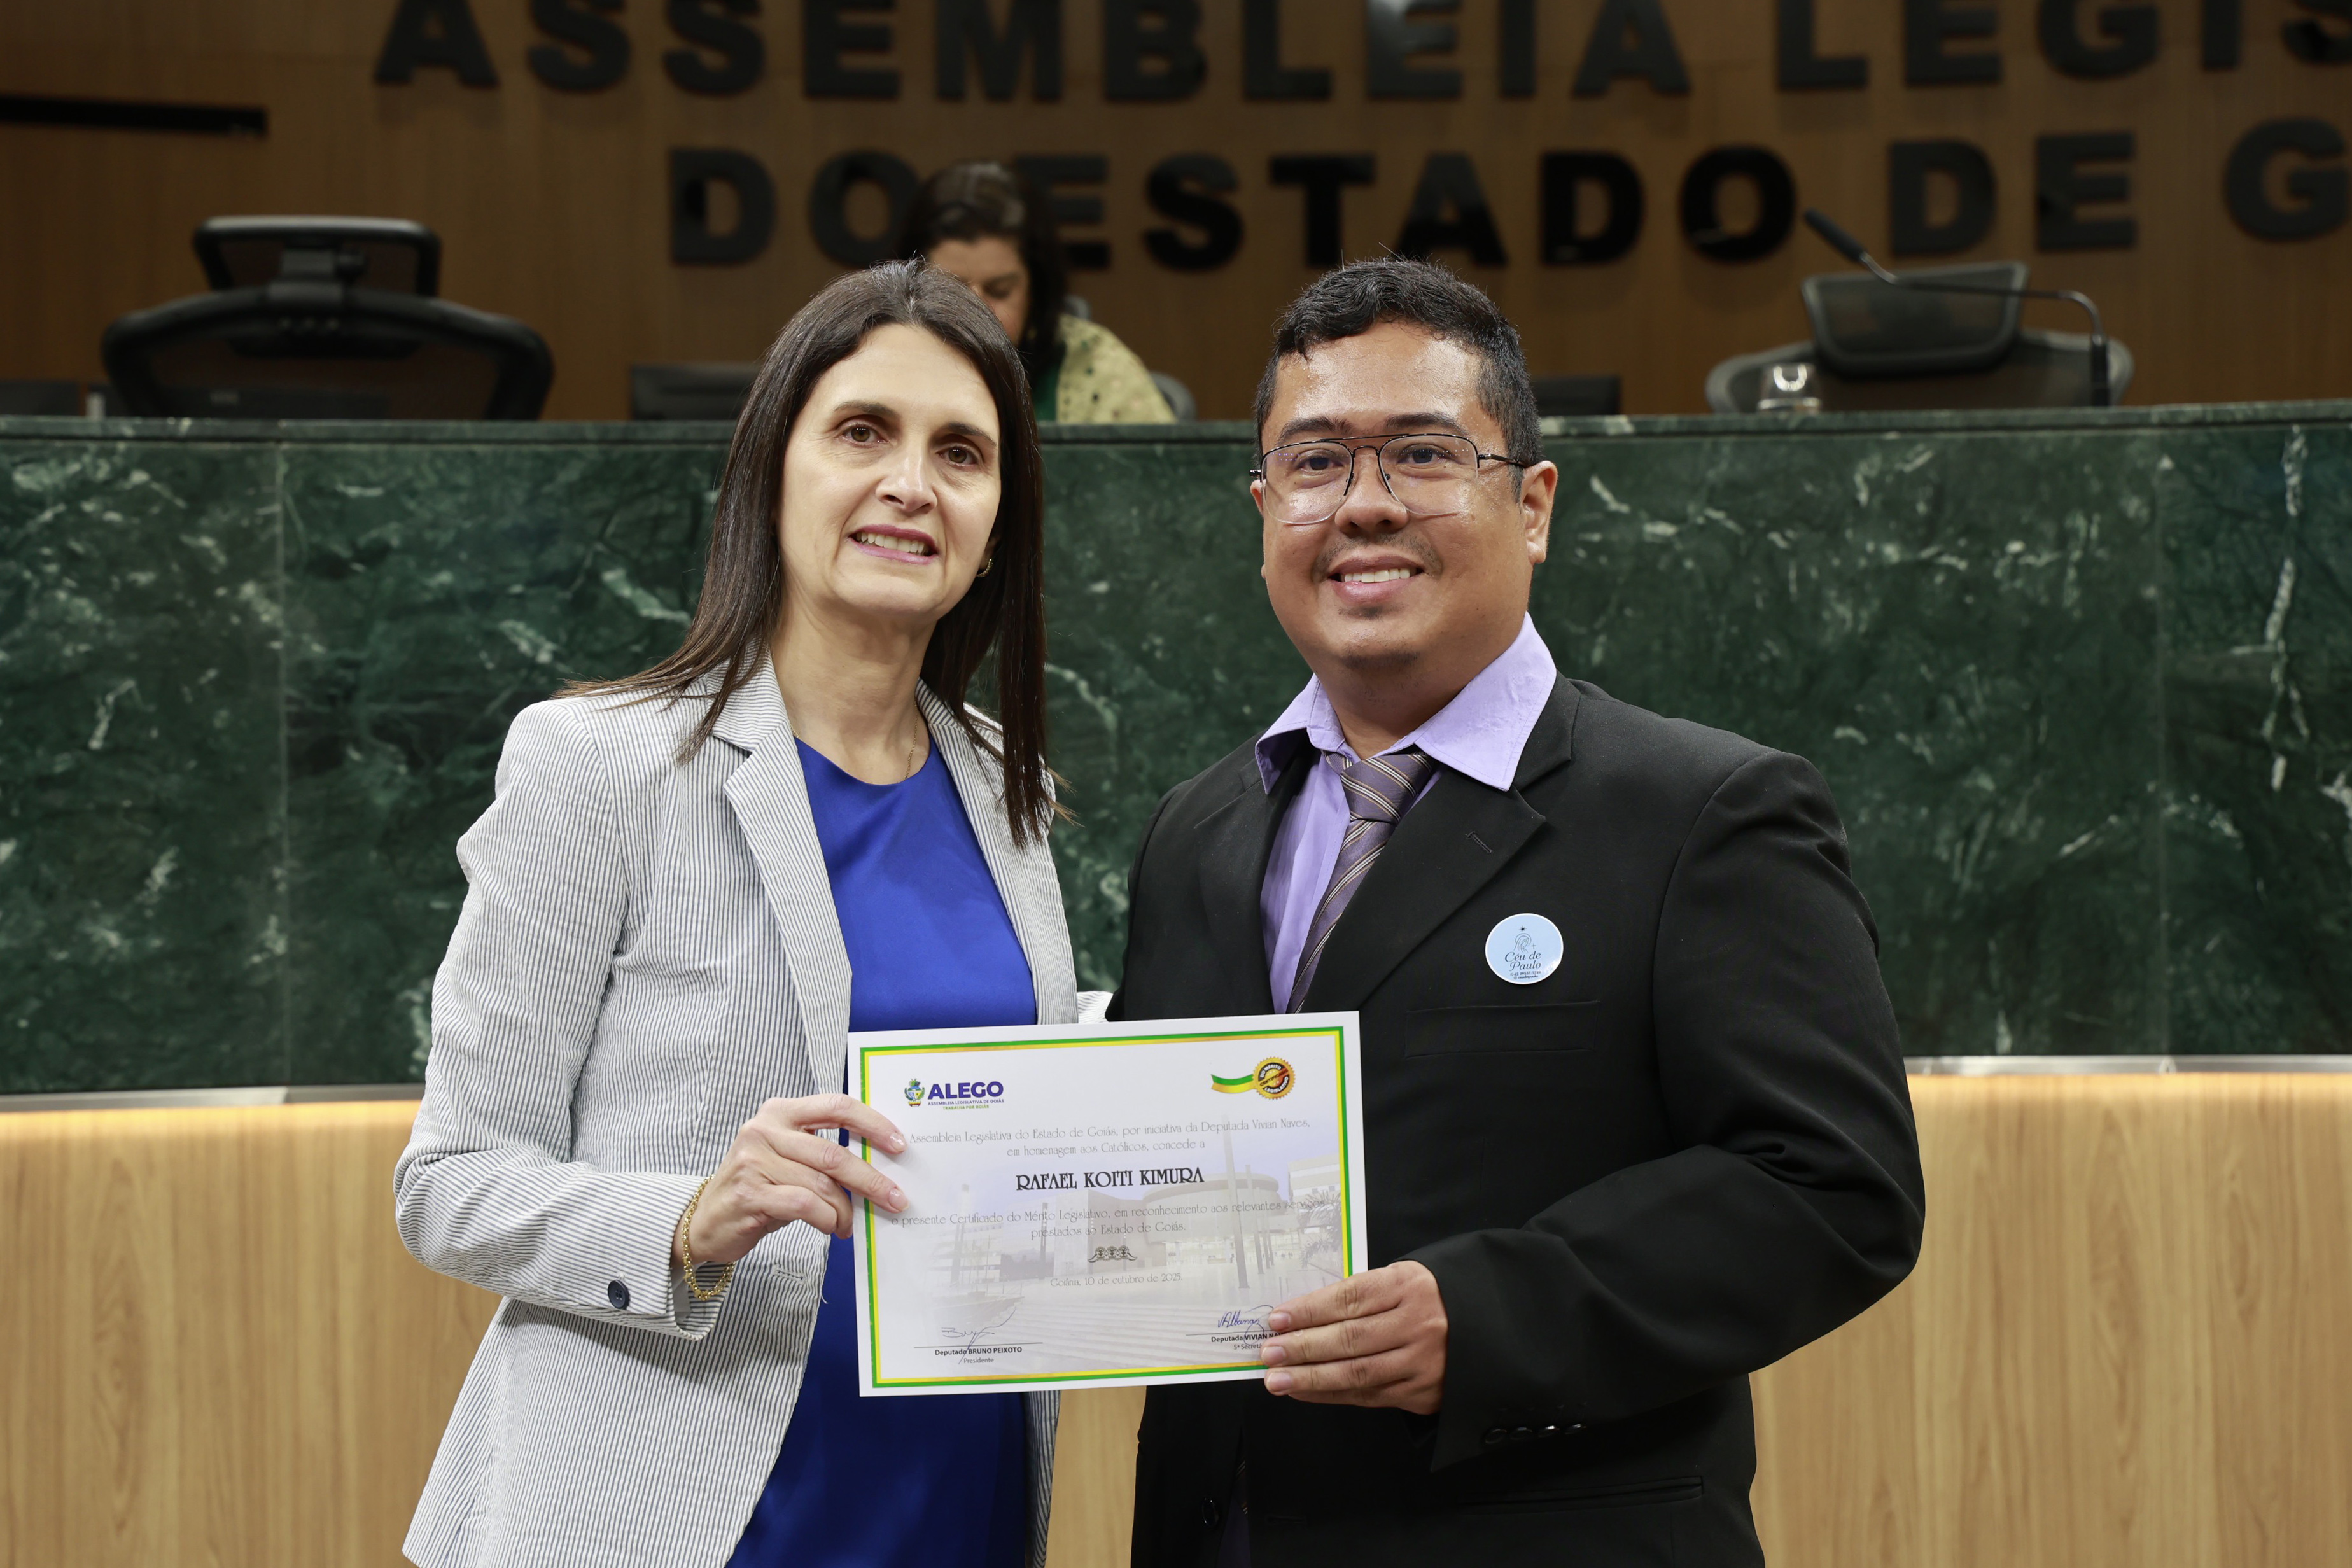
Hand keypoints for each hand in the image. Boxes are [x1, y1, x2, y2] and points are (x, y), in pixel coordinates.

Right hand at [676, 1094, 908, 1267]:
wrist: (706, 1220)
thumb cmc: (759, 1187)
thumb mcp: (789, 1159)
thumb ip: (824, 1154)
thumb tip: (879, 1167)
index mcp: (780, 1112)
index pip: (836, 1106)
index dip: (873, 1124)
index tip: (899, 1144)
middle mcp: (764, 1130)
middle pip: (834, 1152)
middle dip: (871, 1179)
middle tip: (896, 1199)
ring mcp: (753, 1161)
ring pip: (821, 1184)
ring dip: (845, 1210)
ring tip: (850, 1223)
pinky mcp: (749, 1193)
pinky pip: (804, 1205)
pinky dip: (826, 1219)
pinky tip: (831, 1227)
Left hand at [1259, 1259, 1447, 1413]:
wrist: (1484, 1329)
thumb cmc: (1428, 1300)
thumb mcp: (1400, 1280)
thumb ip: (1359, 1295)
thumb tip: (1300, 1317)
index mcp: (1409, 1286)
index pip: (1350, 1298)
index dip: (1310, 1310)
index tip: (1277, 1320)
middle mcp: (1419, 1324)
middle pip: (1350, 1338)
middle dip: (1303, 1347)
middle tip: (1268, 1353)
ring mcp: (1423, 1361)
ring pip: (1357, 1372)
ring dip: (1311, 1378)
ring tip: (1278, 1379)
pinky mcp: (1422, 1392)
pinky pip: (1369, 1395)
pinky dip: (1333, 1394)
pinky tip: (1306, 1391)